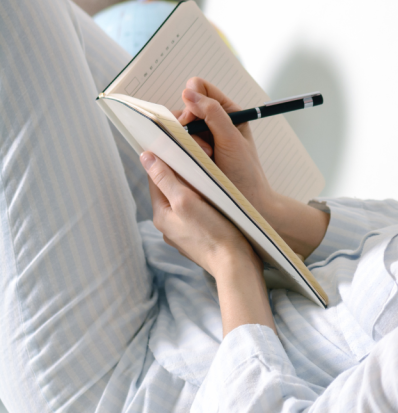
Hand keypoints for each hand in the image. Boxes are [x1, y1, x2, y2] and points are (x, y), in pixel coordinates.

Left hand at [142, 150, 255, 277]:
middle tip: (201, 164)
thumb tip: (145, 157)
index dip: (167, 161)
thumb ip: (165, 178)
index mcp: (161, 215)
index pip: (157, 179)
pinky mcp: (200, 240)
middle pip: (172, 191)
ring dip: (196, 191)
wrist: (236, 264)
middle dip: (183, 177)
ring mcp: (184, 235)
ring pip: (186, 204)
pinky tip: (219, 204)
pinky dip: (205, 206)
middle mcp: (169, 226)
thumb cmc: (214, 232)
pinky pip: (198, 216)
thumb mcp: (186, 200)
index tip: (181, 148)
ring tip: (212, 182)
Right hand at [177, 77, 275, 214]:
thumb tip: (189, 91)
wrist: (245, 204)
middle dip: (188, 123)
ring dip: (186, 140)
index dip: (192, 97)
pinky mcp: (190, 152)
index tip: (191, 113)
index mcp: (229, 112)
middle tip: (201, 144)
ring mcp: (201, 137)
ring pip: (178, 126)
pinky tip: (193, 162)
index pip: (201, 88)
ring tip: (204, 157)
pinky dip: (181, 150)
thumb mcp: (231, 140)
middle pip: (185, 108)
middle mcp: (213, 122)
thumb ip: (213, 114)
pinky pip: (175, 143)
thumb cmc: (244, 172)